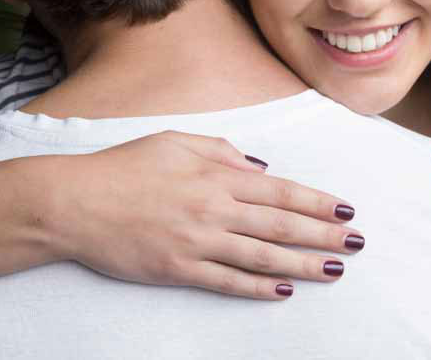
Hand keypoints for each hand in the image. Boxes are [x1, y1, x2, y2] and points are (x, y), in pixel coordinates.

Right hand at [45, 131, 361, 299]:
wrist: (74, 202)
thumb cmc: (125, 166)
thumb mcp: (177, 141)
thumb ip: (223, 151)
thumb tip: (260, 168)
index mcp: (216, 175)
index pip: (281, 192)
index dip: (317, 202)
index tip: (345, 210)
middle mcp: (214, 208)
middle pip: (281, 226)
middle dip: (324, 235)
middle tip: (356, 244)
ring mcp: (197, 242)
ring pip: (262, 257)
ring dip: (303, 264)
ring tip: (334, 269)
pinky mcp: (177, 269)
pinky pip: (226, 281)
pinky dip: (257, 287)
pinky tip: (283, 290)